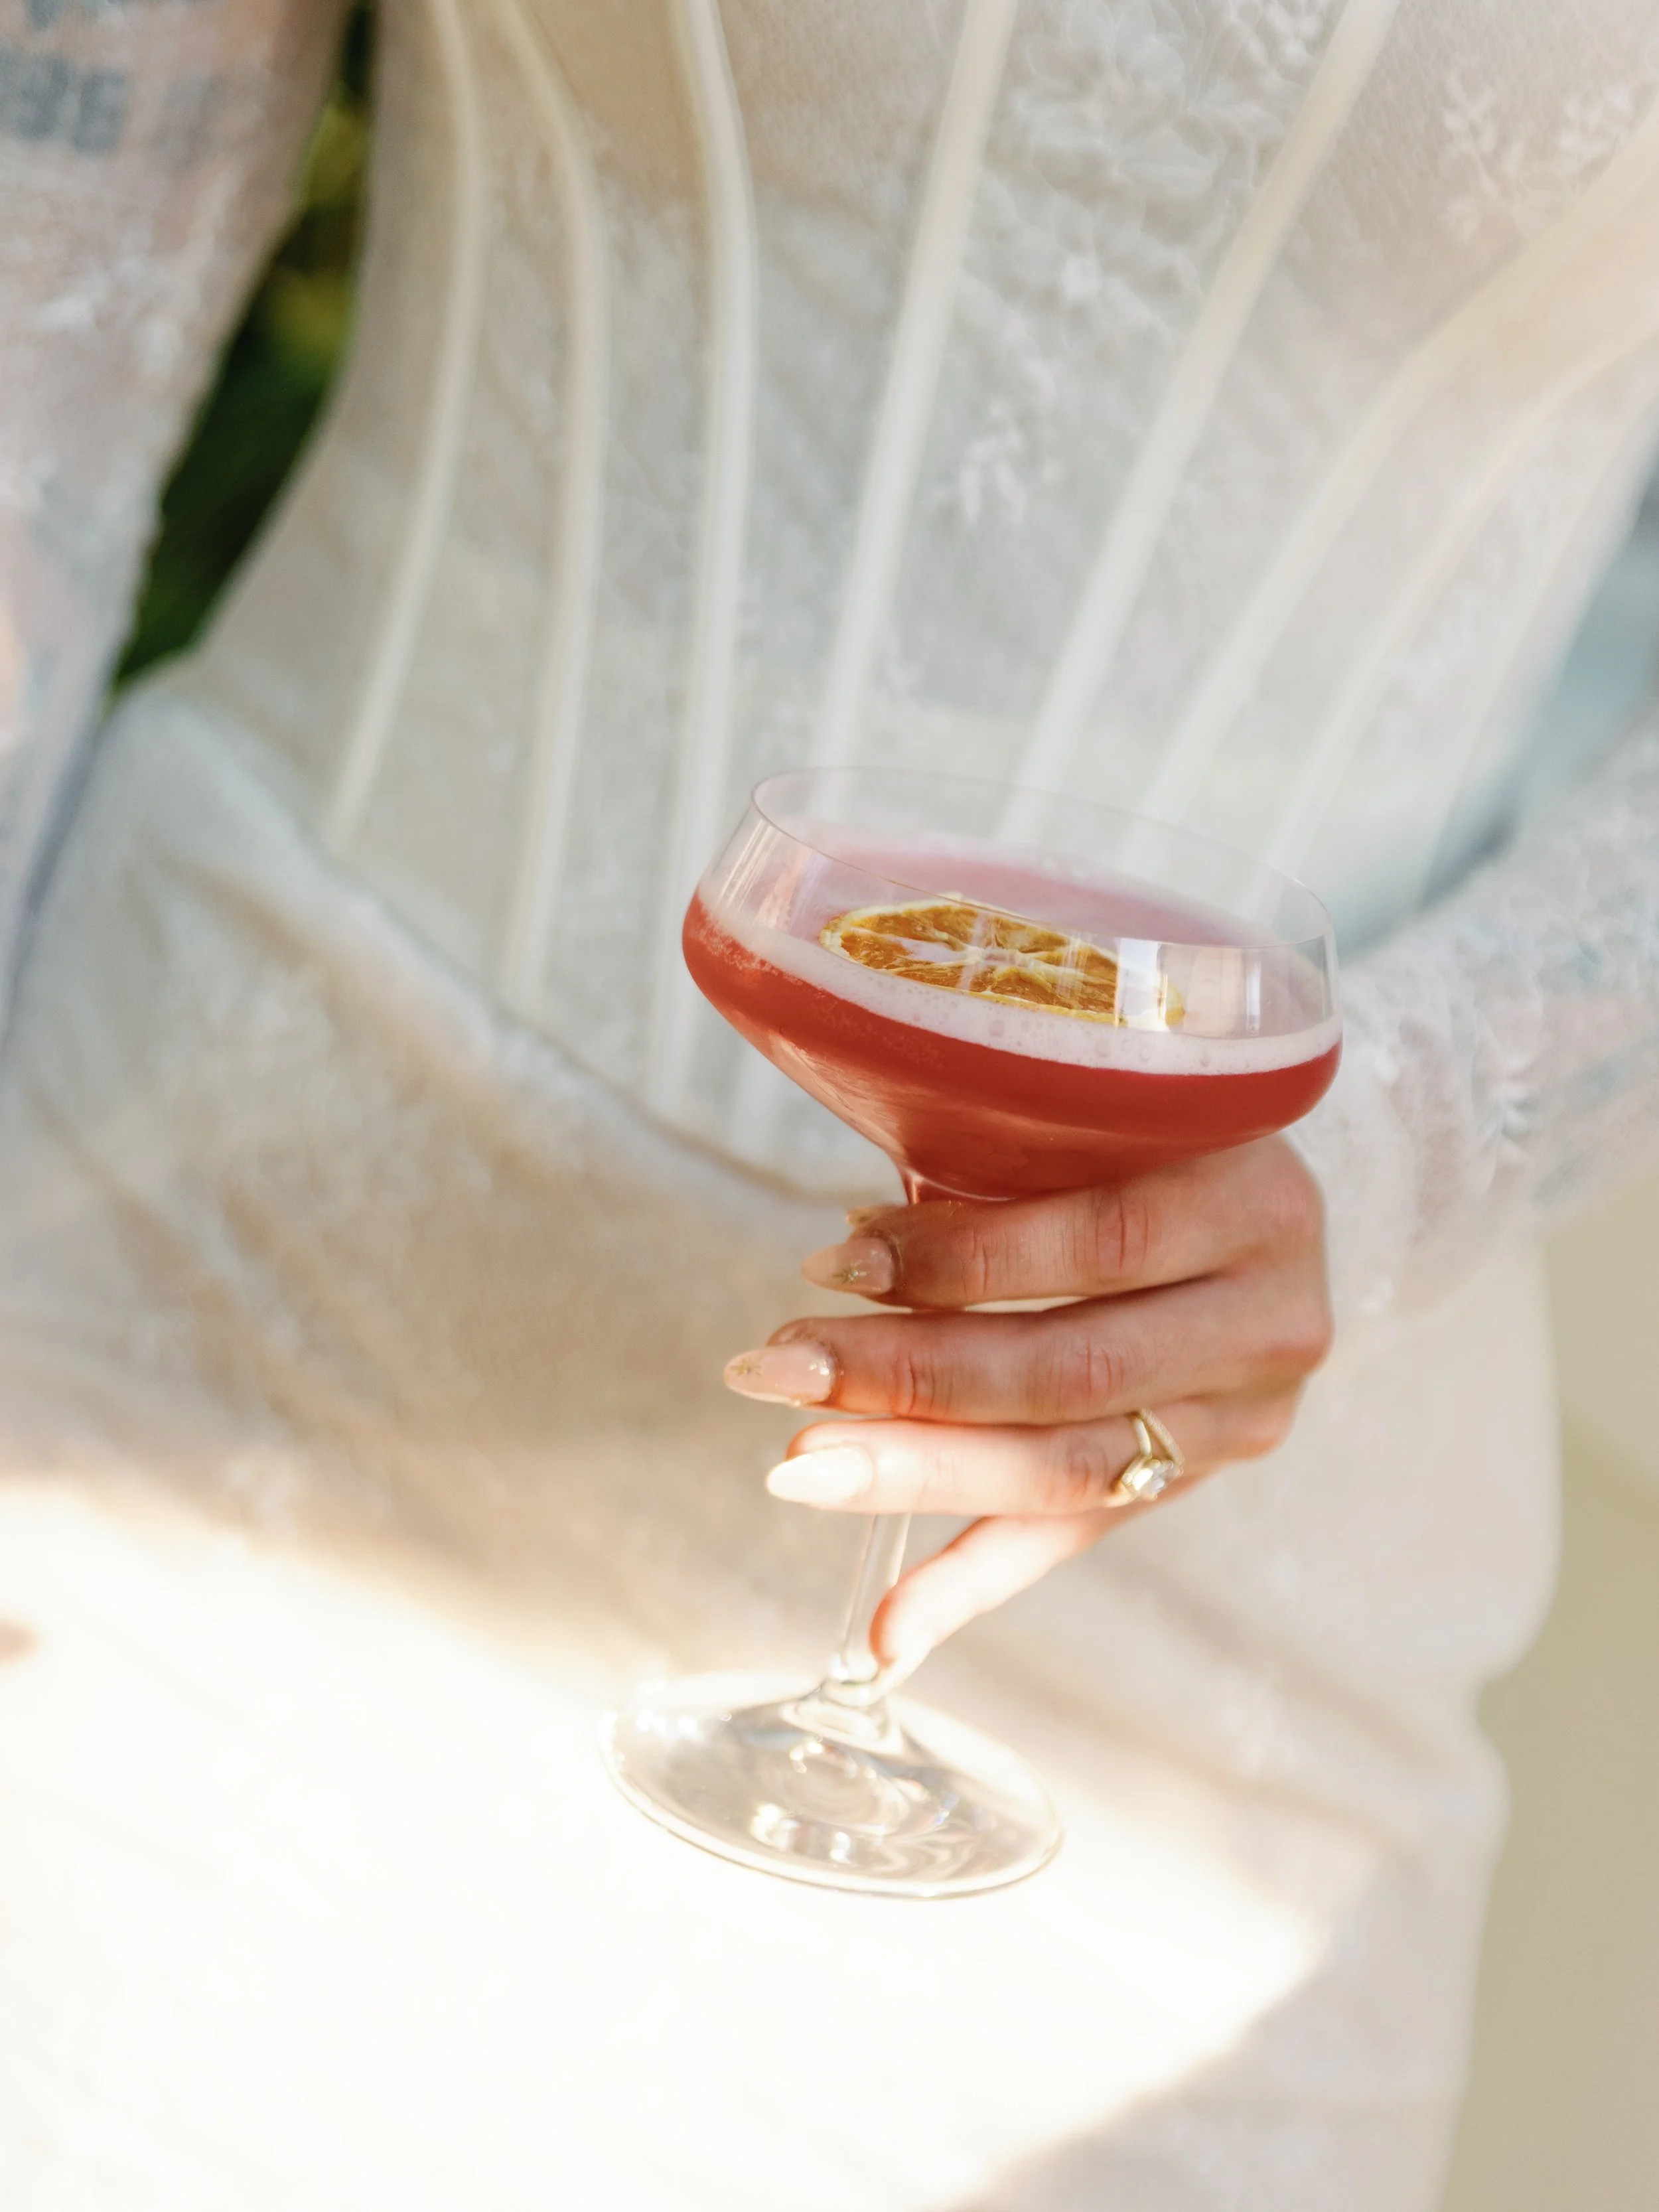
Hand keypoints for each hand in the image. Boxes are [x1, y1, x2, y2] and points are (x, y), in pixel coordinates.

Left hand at [723, 1138, 1332, 1673]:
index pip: (1095, 1241)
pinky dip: (971, 1582)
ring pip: (1064, 1464)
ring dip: (919, 1471)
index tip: (829, 1262)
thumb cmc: (1134, 1144)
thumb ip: (1001, 1170)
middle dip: (908, 1377)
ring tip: (801, 1468)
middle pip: (1070, 1370)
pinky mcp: (1195, 1479)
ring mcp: (1245, 1417)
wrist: (1244, 1211)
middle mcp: (1272, 1324)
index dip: (956, 1258)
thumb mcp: (1090, 1126)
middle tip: (777, 1371)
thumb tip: (848, 1251)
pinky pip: (1072, 1534)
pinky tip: (889, 1634)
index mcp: (1256, 1203)